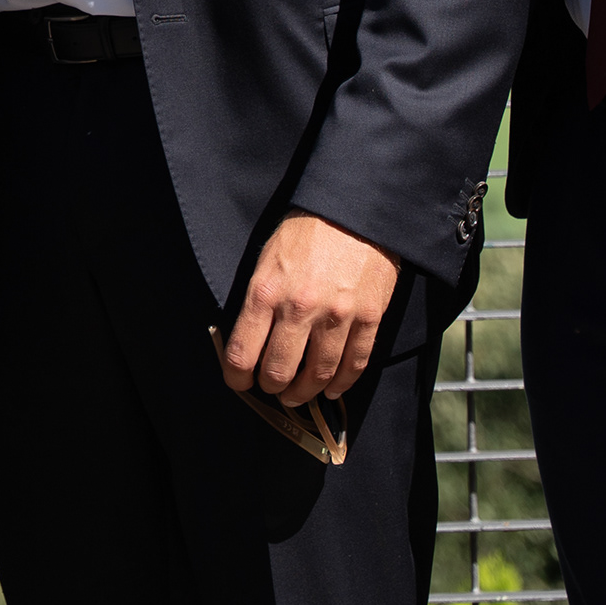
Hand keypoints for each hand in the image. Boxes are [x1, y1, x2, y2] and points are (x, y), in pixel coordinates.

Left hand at [221, 213, 399, 407]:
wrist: (355, 210)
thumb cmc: (307, 231)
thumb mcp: (267, 258)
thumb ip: (258, 300)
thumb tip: (249, 341)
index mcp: (266, 292)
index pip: (242, 353)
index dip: (237, 377)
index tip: (240, 382)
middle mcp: (299, 308)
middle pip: (279, 371)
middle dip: (272, 387)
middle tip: (273, 388)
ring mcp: (337, 315)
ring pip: (318, 375)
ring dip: (306, 392)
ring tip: (299, 394)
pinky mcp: (368, 317)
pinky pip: (355, 363)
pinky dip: (342, 383)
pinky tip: (333, 389)